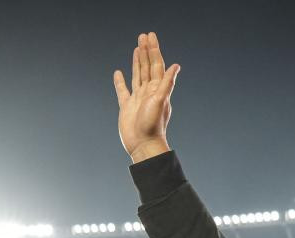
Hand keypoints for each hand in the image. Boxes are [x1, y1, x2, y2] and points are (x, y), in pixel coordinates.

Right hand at [113, 32, 178, 162]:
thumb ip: (167, 83)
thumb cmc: (153, 126)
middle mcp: (148, 92)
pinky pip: (123, 90)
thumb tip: (176, 65)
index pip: (156, 64)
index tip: (150, 36)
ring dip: (137, 61)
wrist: (143, 145)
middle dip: (145, 51)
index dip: (153, 49)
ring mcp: (137, 98)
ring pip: (137, 75)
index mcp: (157, 89)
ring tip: (137, 48)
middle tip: (143, 35)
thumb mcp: (161, 101)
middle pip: (147, 66)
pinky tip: (118, 73)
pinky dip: (120, 81)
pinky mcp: (127, 106)